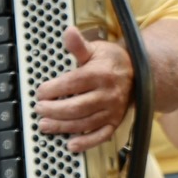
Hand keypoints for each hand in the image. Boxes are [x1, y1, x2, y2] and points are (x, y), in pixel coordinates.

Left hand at [34, 28, 131, 153]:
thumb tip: (68, 32)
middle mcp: (107, 94)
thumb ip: (79, 45)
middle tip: (38, 109)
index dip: (53, 89)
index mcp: (100, 74)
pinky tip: (71, 145)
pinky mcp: (115, 122)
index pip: (72, 83)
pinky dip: (86, 143)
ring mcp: (112, 110)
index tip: (40, 92)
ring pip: (84, 122)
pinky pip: (101, 135)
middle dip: (53, 110)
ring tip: (45, 125)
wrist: (138, 74)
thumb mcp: (95, 49)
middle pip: (76, 107)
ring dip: (62, 126)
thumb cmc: (111, 61)